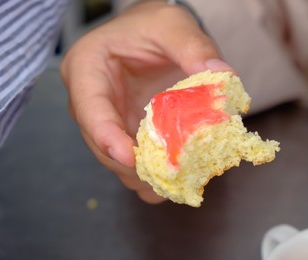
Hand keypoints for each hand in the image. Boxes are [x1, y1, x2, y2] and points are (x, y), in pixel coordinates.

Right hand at [60, 1, 233, 203]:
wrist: (150, 36)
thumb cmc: (152, 25)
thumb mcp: (172, 25)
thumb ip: (194, 47)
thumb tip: (220, 76)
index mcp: (87, 68)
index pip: (90, 110)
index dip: (108, 138)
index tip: (133, 160)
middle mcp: (89, 101)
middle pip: (101, 143)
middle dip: (132, 165)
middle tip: (167, 178)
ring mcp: (106, 120)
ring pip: (116, 159)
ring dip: (143, 175)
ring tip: (173, 185)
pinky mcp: (123, 132)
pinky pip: (132, 160)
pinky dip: (150, 174)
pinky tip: (173, 183)